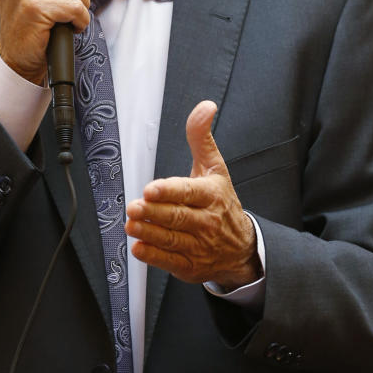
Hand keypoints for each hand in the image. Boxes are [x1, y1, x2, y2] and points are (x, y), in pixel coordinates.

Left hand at [125, 100, 259, 289]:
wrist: (242, 247)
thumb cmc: (221, 202)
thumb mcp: (215, 167)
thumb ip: (201, 137)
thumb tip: (205, 106)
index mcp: (212, 195)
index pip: (188, 192)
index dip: (168, 191)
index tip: (150, 188)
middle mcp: (207, 221)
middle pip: (177, 217)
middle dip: (153, 212)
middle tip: (133, 207)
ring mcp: (199, 246)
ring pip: (171, 239)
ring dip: (149, 232)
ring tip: (130, 225)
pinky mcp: (191, 266)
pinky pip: (170, 261)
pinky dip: (154, 256)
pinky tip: (138, 248)